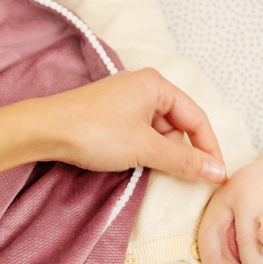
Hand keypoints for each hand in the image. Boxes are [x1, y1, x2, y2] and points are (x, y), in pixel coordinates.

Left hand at [29, 68, 226, 182]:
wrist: (45, 130)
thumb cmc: (95, 131)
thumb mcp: (145, 148)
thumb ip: (183, 160)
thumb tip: (215, 172)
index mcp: (157, 85)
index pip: (197, 118)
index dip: (209, 149)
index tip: (216, 176)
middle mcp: (143, 87)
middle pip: (179, 124)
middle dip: (184, 152)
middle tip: (188, 179)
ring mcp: (126, 100)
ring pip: (159, 131)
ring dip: (162, 153)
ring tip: (156, 171)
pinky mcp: (111, 114)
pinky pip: (141, 133)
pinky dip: (146, 150)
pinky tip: (139, 164)